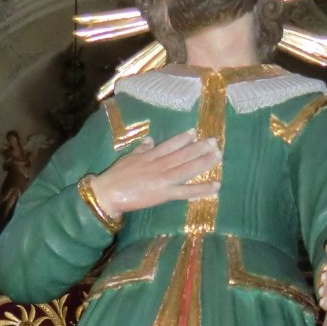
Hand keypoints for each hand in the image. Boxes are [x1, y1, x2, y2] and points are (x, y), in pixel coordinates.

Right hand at [88, 129, 220, 217]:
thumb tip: (150, 139)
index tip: (195, 132)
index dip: (183, 138)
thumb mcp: (128, 158)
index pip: (169, 144)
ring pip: (187, 168)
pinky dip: (202, 189)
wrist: (108, 192)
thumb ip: (141, 149)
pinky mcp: (164, 194)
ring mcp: (163, 178)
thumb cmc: (115, 177)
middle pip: (183, 154)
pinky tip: (216, 186)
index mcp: (150, 156)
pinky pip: (187, 191)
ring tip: (218, 156)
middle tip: (215, 141)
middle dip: (199, 148)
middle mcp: (159, 164)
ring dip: (204, 162)